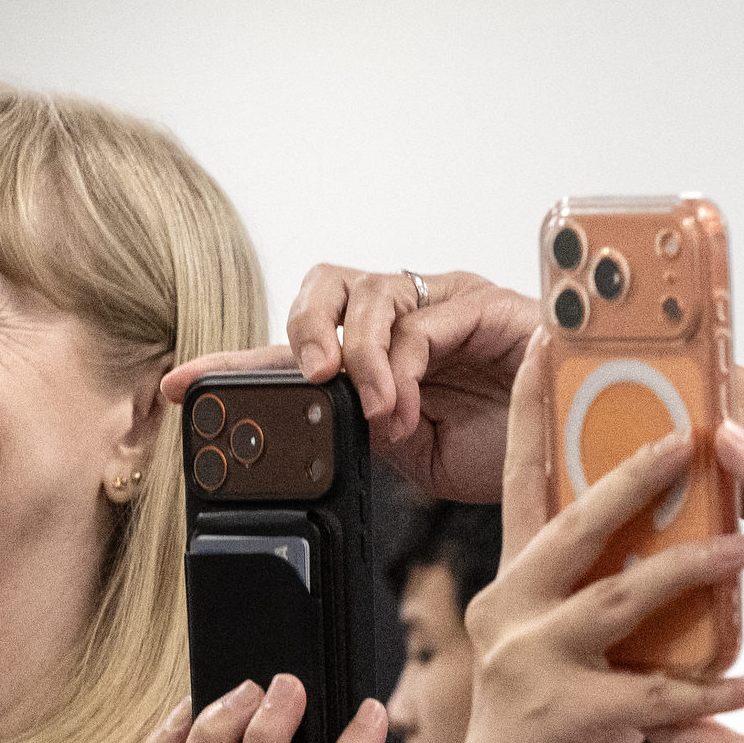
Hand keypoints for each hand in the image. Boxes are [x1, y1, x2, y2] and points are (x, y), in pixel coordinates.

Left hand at [163, 265, 533, 501]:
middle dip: (303, 328)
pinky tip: (407, 406)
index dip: (232, 362)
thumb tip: (297, 439)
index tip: (177, 387)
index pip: (292, 346)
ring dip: (359, 355)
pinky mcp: (487, 303)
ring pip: (370, 292)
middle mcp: (403, 315)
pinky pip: (424, 318)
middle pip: (325, 283)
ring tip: (377, 411)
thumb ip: (351, 435)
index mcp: (374, 351)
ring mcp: (444, 302)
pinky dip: (403, 364)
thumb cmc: (493, 449)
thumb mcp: (402, 453)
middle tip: (308, 380)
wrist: (567, 459)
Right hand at [441, 430, 743, 742]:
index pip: (519, 485)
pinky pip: (656, 693)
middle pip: (573, 526)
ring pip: (621, 598)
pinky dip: (713, 686)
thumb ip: (586, 590)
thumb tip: (650, 525)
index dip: (528, 414)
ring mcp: (530, 664)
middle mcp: (506, 612)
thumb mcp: (553, 645)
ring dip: (692, 568)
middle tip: (689, 439)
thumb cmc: (544, 728)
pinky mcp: (563, 718)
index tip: (546, 347)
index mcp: (508, 586)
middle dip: (632, 477)